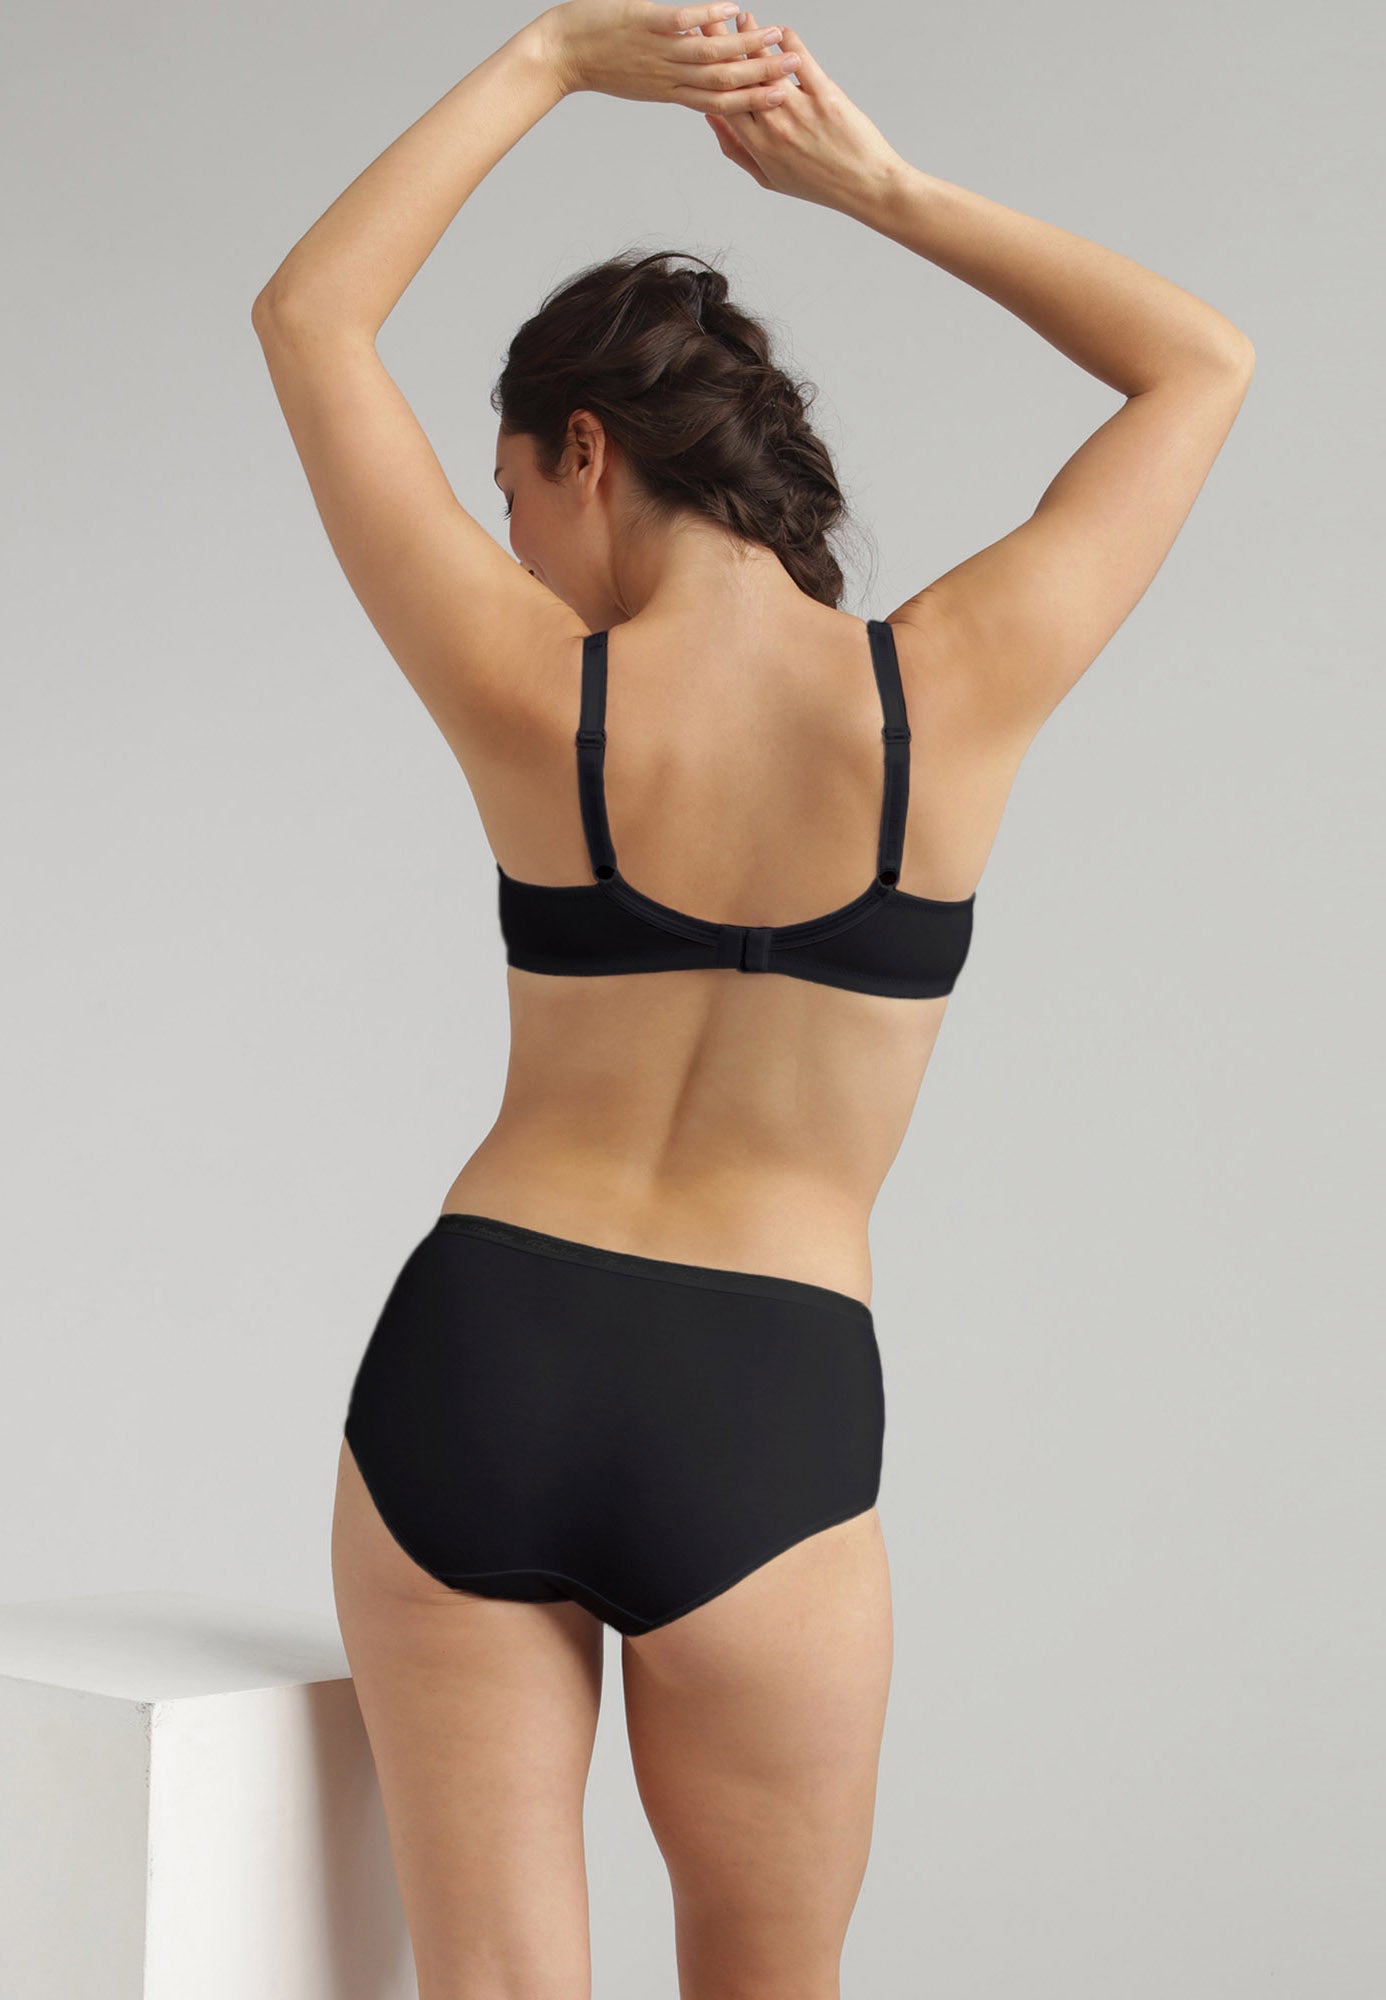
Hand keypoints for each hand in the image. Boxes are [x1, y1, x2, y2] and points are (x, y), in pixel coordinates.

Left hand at [541, 0, 798, 110]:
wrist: (559, 56)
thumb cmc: (597, 64)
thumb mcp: (641, 77)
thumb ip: (672, 72)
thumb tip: (696, 62)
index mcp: (670, 91)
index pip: (720, 100)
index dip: (754, 97)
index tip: (783, 92)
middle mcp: (668, 76)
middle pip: (723, 81)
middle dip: (761, 75)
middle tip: (794, 66)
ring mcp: (658, 51)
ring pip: (709, 55)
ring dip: (744, 45)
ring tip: (773, 36)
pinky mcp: (645, 24)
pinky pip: (680, 22)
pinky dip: (706, 17)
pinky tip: (729, 8)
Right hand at [700, 13, 904, 212]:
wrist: (865, 186)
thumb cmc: (819, 184)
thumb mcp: (769, 177)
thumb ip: (737, 149)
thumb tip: (713, 118)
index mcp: (758, 145)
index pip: (722, 101)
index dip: (707, 73)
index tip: (697, 55)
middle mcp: (775, 126)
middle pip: (739, 77)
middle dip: (720, 45)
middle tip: (709, 21)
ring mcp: (800, 110)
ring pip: (766, 64)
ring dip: (752, 35)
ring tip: (743, 18)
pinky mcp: (826, 96)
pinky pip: (800, 59)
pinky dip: (787, 40)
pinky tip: (779, 31)